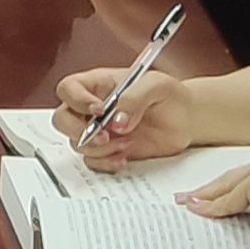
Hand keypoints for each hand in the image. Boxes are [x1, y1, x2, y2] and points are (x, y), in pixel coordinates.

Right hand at [54, 66, 197, 165]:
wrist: (187, 122)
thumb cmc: (170, 96)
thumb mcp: (157, 85)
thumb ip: (134, 97)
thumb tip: (117, 119)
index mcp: (99, 85)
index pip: (69, 88)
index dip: (76, 99)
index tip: (99, 110)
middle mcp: (93, 109)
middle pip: (62, 119)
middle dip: (78, 130)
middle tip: (105, 135)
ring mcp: (99, 132)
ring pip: (76, 143)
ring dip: (99, 149)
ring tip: (126, 144)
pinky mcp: (108, 152)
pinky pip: (92, 162)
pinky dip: (106, 163)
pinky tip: (125, 157)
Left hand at [186, 151, 249, 241]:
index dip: (236, 186)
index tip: (223, 192)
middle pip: (236, 177)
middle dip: (213, 187)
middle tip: (194, 194)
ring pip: (228, 186)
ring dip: (206, 196)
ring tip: (190, 203)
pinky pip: (229, 200)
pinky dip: (213, 207)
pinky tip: (200, 212)